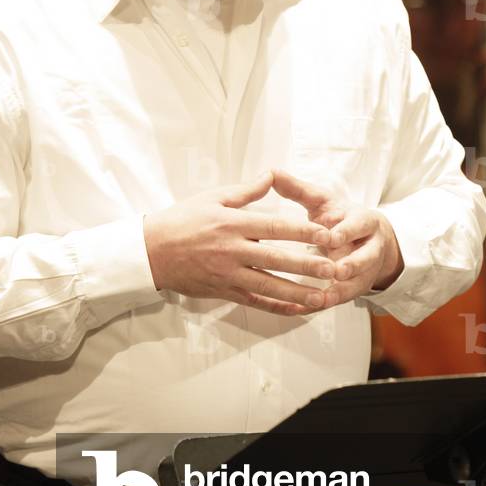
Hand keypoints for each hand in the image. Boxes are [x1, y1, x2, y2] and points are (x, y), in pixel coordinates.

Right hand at [143, 171, 336, 314]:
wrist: (151, 251)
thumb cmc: (182, 219)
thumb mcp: (212, 197)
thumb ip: (246, 191)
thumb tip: (271, 175)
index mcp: (232, 223)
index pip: (275, 228)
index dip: (302, 232)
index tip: (326, 235)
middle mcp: (233, 250)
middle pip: (277, 259)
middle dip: (307, 265)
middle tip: (334, 268)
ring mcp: (228, 274)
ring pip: (269, 286)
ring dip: (298, 293)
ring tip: (323, 297)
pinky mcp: (223, 291)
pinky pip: (254, 302)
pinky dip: (276, 307)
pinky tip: (297, 310)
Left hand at [270, 170, 403, 306]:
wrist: (368, 238)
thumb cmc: (338, 217)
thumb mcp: (322, 201)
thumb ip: (298, 190)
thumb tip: (272, 172)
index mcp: (363, 221)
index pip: (358, 225)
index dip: (345, 231)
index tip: (330, 235)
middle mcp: (369, 247)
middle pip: (366, 256)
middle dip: (353, 263)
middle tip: (337, 269)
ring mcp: (365, 270)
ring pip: (358, 282)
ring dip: (342, 290)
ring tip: (324, 297)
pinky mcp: (356, 288)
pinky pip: (344, 298)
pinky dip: (327, 303)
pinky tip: (309, 307)